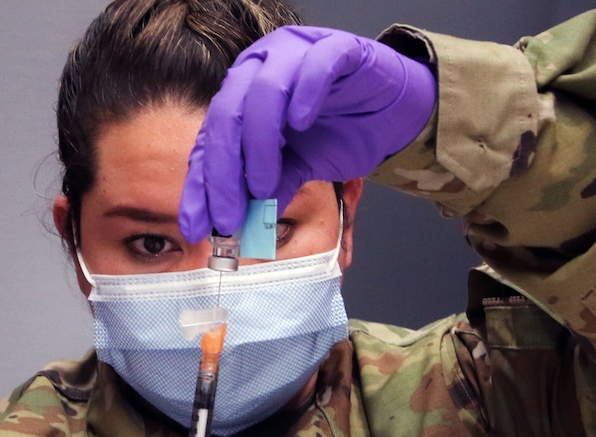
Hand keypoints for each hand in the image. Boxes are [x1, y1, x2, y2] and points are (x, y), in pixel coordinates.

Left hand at [180, 25, 435, 241]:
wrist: (396, 110)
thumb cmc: (341, 131)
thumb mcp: (299, 169)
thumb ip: (270, 189)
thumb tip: (239, 227)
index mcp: (243, 95)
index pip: (213, 142)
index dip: (203, 187)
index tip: (199, 229)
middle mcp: (260, 67)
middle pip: (227, 117)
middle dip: (223, 173)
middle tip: (228, 217)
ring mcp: (296, 53)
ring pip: (263, 91)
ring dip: (258, 145)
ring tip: (264, 186)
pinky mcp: (337, 49)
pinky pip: (315, 66)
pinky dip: (304, 94)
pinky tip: (300, 124)